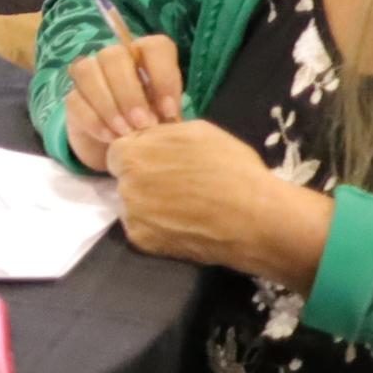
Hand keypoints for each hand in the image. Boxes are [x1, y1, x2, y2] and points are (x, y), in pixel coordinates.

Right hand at [58, 31, 186, 171]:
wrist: (119, 146)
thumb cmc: (148, 123)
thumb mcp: (165, 117)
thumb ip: (168, 111)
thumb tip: (171, 117)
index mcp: (145, 56)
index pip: (154, 46)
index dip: (163, 75)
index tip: (169, 110)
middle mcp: (114, 58)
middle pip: (114, 56)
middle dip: (130, 93)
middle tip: (143, 123)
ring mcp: (88, 75)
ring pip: (87, 71)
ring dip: (109, 104)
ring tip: (125, 132)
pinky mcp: (72, 97)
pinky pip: (76, 100)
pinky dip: (94, 121)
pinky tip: (110, 138)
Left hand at [108, 118, 333, 281]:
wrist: (254, 217)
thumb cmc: (231, 167)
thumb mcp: (197, 131)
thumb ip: (162, 133)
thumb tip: (149, 137)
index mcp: (132, 154)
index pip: (118, 153)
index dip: (140, 157)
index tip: (160, 163)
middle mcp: (124, 185)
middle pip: (125, 181)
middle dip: (143, 181)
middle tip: (175, 187)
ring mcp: (131, 216)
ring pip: (133, 207)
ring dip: (149, 206)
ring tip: (183, 208)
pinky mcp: (142, 242)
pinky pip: (143, 230)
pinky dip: (158, 228)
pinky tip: (183, 225)